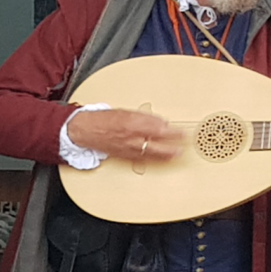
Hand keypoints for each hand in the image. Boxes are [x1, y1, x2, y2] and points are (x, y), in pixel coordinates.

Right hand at [67, 108, 181, 162]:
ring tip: (177, 155)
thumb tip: (160, 123)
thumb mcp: (125, 112)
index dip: (173, 132)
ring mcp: (129, 149)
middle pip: (159, 144)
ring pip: (153, 154)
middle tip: (185, 146)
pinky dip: (154, 160)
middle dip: (174, 146)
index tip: (183, 132)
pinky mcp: (125, 156)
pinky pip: (143, 159)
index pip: (159, 128)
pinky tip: (160, 160)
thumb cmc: (102, 120)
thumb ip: (144, 118)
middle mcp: (132, 138)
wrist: (85, 131)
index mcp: (133, 123)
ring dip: (167, 155)